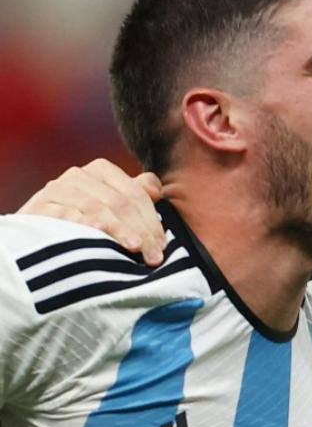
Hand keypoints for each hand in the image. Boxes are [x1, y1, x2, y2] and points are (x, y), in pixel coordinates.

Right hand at [17, 158, 166, 265]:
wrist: (34, 234)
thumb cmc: (82, 221)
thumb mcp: (111, 205)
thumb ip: (135, 194)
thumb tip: (156, 189)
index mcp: (102, 170)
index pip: (136, 194)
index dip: (152, 221)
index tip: (162, 246)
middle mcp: (79, 175)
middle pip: (119, 202)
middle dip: (141, 230)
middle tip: (153, 256)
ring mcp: (57, 189)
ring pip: (97, 207)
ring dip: (119, 229)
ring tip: (135, 248)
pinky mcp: (38, 206)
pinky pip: (66, 213)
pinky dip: (85, 223)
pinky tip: (99, 235)